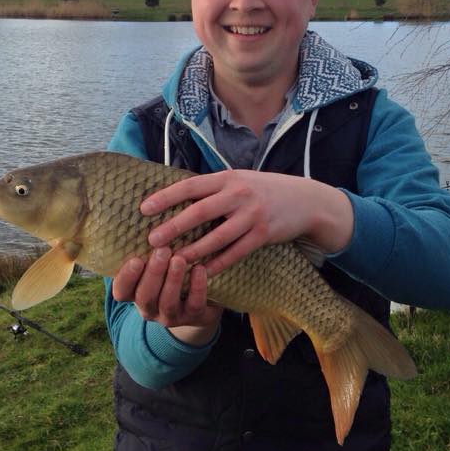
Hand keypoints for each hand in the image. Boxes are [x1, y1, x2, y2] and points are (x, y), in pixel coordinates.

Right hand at [112, 248, 221, 345]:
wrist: (198, 302)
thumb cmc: (168, 273)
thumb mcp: (153, 263)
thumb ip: (146, 250)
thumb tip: (141, 215)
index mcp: (134, 294)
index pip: (121, 291)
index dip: (126, 278)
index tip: (136, 260)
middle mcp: (149, 308)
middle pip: (145, 296)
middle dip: (154, 273)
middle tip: (163, 251)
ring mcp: (171, 316)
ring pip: (168, 302)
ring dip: (173, 280)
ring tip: (180, 259)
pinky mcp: (194, 316)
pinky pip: (194, 305)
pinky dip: (197, 287)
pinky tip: (200, 268)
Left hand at [140, 170, 353, 276]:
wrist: (305, 200)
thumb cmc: (264, 190)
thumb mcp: (240, 180)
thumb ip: (214, 188)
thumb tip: (179, 196)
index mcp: (228, 178)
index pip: (191, 186)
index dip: (166, 197)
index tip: (144, 208)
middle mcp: (239, 195)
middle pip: (200, 212)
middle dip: (174, 226)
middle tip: (152, 240)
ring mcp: (252, 215)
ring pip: (216, 237)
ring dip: (193, 251)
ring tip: (174, 260)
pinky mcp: (263, 234)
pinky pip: (236, 252)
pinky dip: (218, 263)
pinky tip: (204, 272)